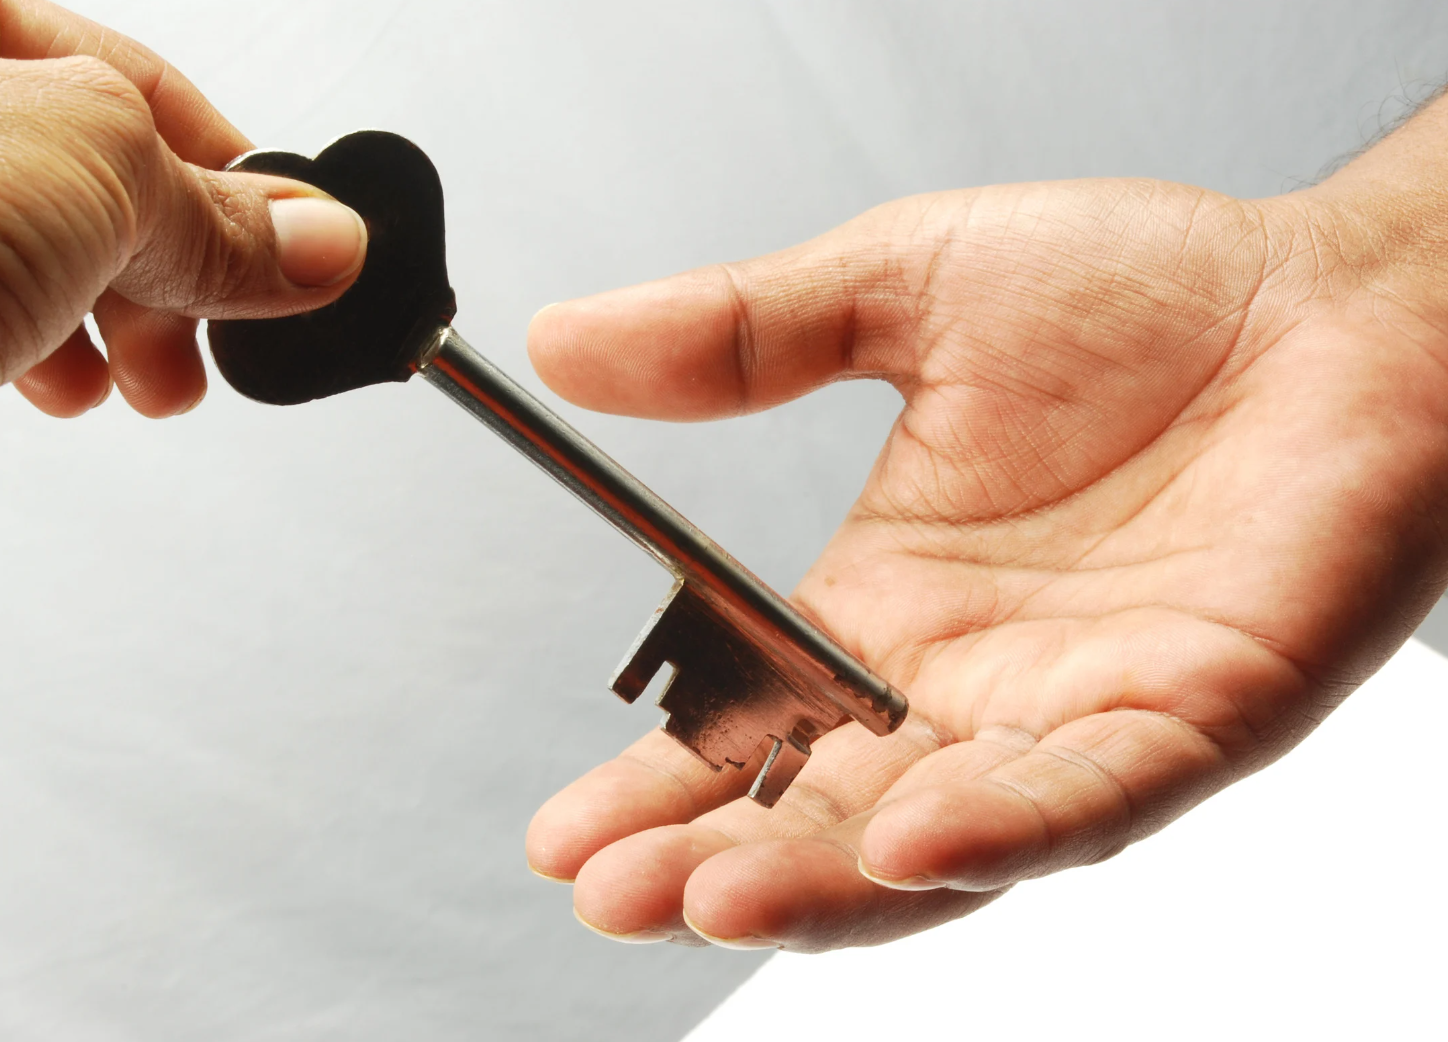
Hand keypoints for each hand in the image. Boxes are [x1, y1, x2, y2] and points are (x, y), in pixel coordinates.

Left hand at [0, 0, 366, 482]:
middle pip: (67, 182)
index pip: (120, 74)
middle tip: (188, 354)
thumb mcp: (92, 171)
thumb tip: (322, 239)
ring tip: (86, 395)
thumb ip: (219, 211)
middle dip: (144, 284)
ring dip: (64, 344)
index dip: (227, 172)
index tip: (291, 250)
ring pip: (2, 267)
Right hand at [523, 99, 1447, 950]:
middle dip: (709, 860)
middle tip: (605, 889)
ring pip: (936, 840)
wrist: (1339, 296)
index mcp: (886, 605)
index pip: (745, 724)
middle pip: (818, 812)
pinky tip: (904, 840)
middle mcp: (967, 685)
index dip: (656, 782)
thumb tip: (572, 341)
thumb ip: (742, 335)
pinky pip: (1086, 797)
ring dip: (822, 880)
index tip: (560, 828)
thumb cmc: (1149, 294)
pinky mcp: (1193, 718)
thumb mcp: (900, 290)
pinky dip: (998, 828)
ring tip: (702, 897)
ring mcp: (1075, 714)